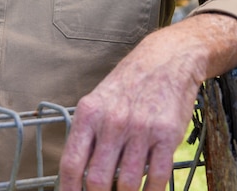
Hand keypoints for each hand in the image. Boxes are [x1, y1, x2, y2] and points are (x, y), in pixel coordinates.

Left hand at [57, 14, 236, 190]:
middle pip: (97, 179)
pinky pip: (157, 177)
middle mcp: (113, 122)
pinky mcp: (167, 134)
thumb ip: (88, 133)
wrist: (167, 59)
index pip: (71, 163)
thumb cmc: (129, 82)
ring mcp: (141, 129)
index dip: (69, 190)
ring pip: (127, 183)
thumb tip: (78, 173)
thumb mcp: (98, 100)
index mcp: (90, 114)